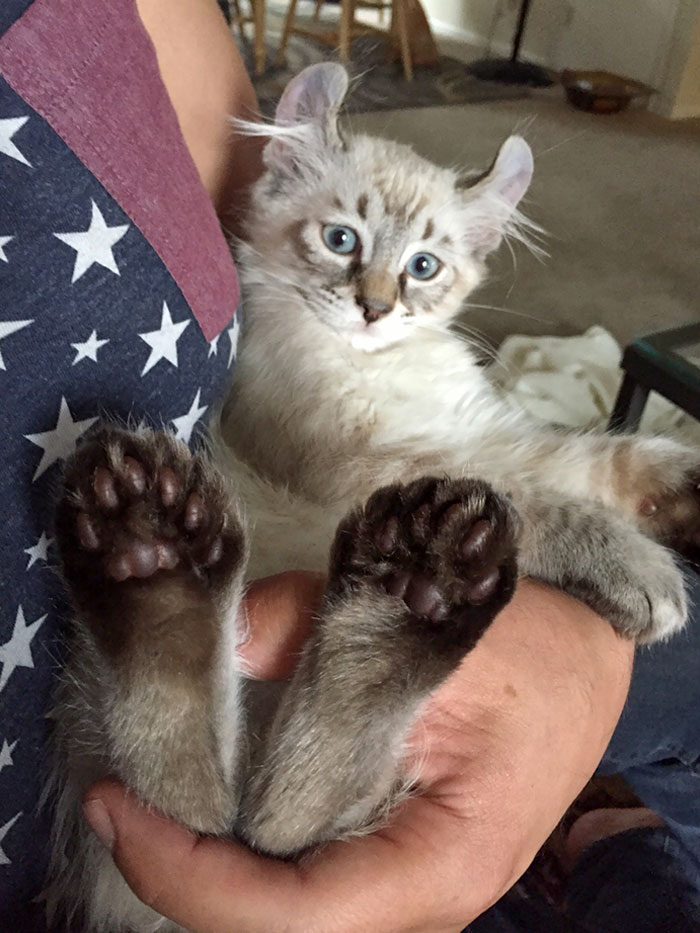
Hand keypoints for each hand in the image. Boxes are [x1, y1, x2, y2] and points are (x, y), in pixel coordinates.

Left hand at [84, 576, 632, 932]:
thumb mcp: (437, 625)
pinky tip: (212, 787)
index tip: (122, 809)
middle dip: (185, 871)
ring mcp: (400, 874)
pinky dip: (243, 841)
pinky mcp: (389, 845)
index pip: (291, 918)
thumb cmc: (536, 650)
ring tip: (153, 791)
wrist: (588, 658)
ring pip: (285, 903)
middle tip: (124, 793)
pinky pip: (303, 868)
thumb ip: (320, 620)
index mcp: (439, 862)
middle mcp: (415, 893)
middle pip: (274, 923)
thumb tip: (227, 633)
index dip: (193, 879)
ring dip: (210, 859)